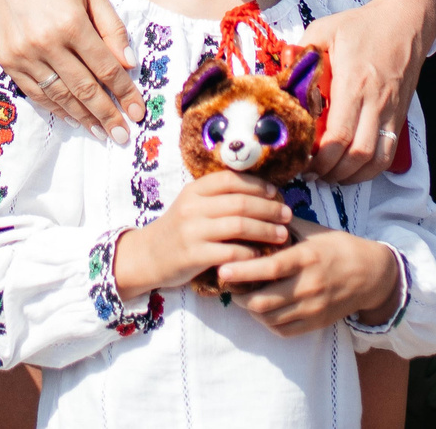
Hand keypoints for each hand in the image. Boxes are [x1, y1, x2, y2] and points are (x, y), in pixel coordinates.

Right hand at [0, 0, 140, 142]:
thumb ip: (112, 26)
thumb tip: (129, 63)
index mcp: (71, 21)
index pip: (105, 67)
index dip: (125, 93)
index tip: (139, 112)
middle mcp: (46, 42)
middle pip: (84, 88)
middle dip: (107, 115)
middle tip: (123, 136)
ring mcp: (24, 55)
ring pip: (60, 96)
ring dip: (84, 118)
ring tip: (101, 132)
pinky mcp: (8, 62)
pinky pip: (37, 94)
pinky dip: (57, 108)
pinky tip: (73, 117)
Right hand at [110, 171, 290, 296]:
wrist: (148, 255)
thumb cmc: (180, 229)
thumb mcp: (193, 205)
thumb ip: (218, 198)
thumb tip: (261, 192)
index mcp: (194, 190)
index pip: (231, 179)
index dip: (257, 185)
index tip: (276, 193)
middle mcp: (192, 207)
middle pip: (240, 202)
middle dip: (269, 209)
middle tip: (287, 215)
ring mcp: (192, 231)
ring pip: (238, 225)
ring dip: (265, 230)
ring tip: (282, 235)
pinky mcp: (194, 255)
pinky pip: (230, 252)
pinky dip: (250, 253)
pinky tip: (261, 255)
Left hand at [217, 217, 401, 333]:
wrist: (371, 274)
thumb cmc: (339, 247)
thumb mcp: (314, 230)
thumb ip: (285, 224)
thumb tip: (255, 211)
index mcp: (306, 258)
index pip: (270, 268)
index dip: (243, 271)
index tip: (222, 270)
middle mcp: (308, 286)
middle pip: (263, 301)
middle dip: (239, 296)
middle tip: (229, 286)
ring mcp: (312, 308)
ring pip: (270, 318)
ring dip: (251, 310)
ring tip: (243, 297)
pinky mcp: (316, 323)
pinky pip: (283, 330)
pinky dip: (267, 322)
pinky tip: (263, 309)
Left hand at [296, 0, 435, 183]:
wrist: (405, 23)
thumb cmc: (363, 26)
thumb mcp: (324, 30)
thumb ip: (301, 54)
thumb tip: (281, 79)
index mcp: (354, 82)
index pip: (339, 134)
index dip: (320, 157)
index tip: (302, 161)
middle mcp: (376, 102)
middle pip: (357, 155)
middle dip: (331, 172)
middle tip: (311, 173)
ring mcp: (391, 112)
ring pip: (376, 160)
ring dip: (351, 176)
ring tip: (329, 175)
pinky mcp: (399, 117)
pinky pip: (387, 154)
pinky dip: (370, 170)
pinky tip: (351, 169)